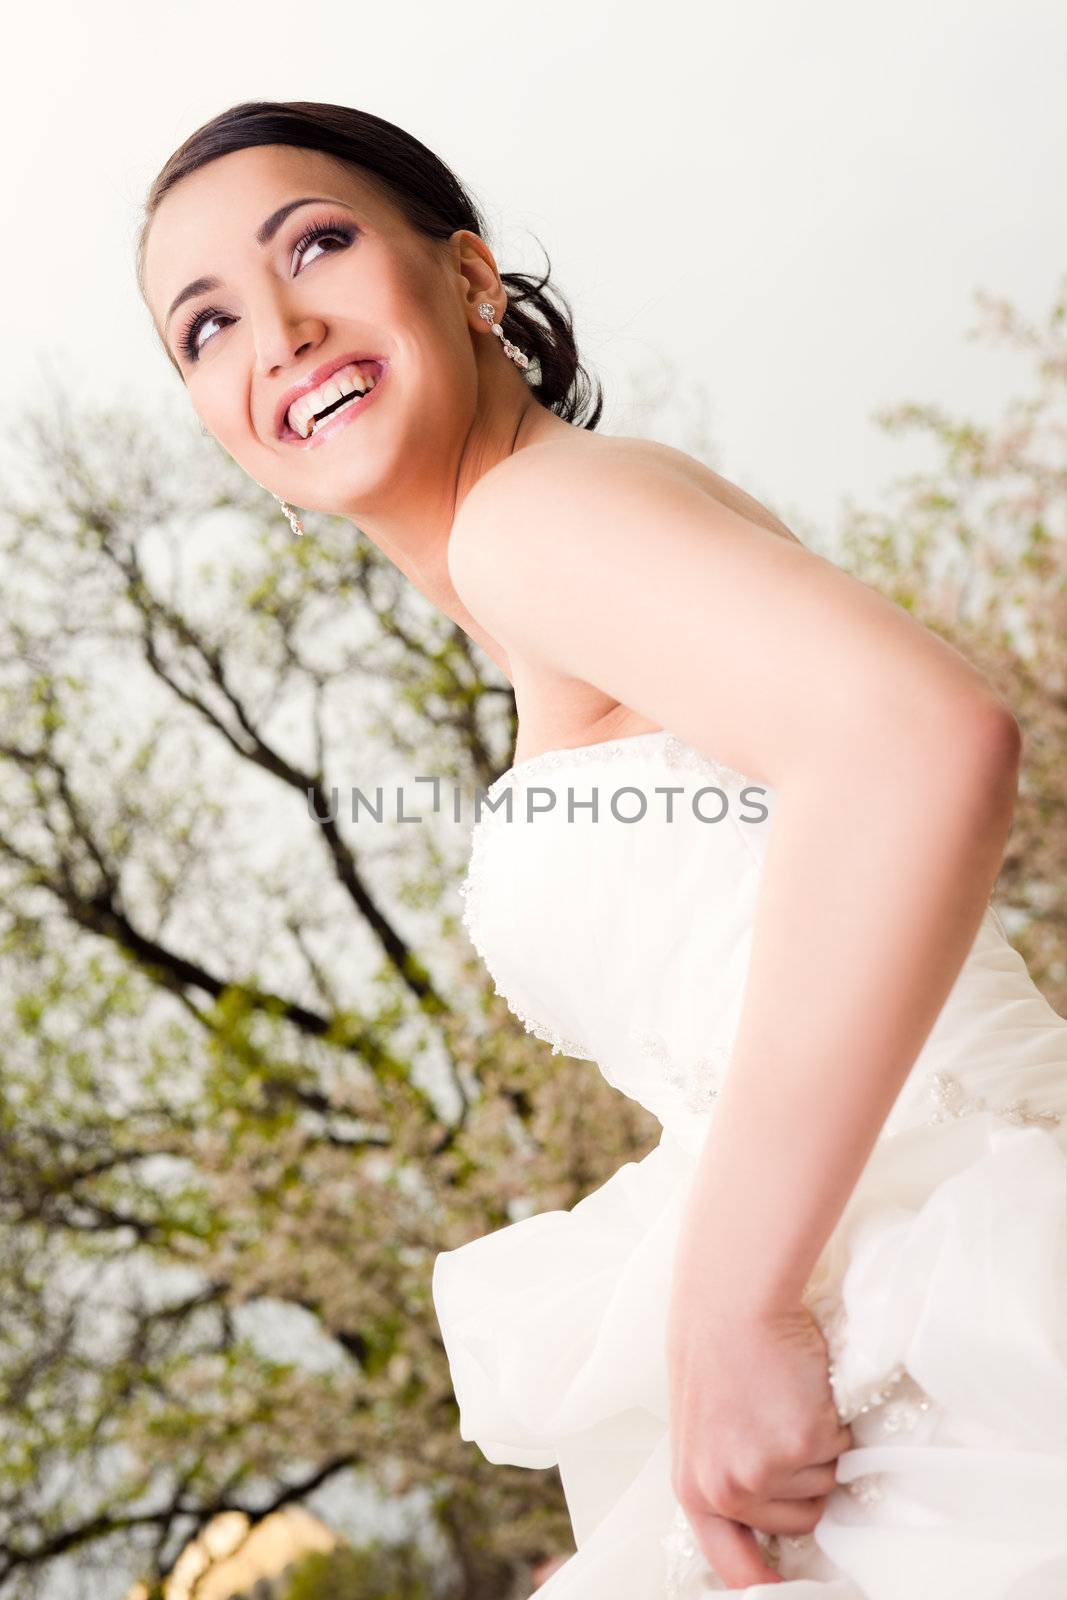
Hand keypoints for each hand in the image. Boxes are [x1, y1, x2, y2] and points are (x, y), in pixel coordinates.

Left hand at [666, 1286, 852, 1587]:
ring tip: (785, 1398)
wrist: (730, 1302)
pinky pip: (842, 1447)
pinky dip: (835, 1419)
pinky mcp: (803, 1442)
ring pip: (826, 1483)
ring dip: (820, 1446)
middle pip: (802, 1520)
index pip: (734, 1567)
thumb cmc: (720, 1356)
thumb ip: (729, 1479)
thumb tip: (774, 1523)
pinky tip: (802, 1385)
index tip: (786, 1590)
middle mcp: (728, 1490)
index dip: (766, 1585)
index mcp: (696, 1490)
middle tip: (779, 1422)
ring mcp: (767, 1470)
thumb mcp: (704, 1430)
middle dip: (805, 1479)